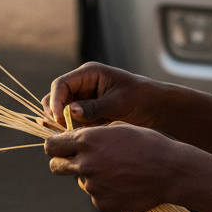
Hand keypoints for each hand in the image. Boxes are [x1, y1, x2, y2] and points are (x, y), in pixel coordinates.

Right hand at [42, 62, 163, 130]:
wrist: (156, 108)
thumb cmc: (140, 98)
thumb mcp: (118, 102)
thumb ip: (94, 108)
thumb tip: (70, 112)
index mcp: (88, 74)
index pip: (61, 85)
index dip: (56, 101)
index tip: (60, 119)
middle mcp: (82, 85)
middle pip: (56, 98)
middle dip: (56, 113)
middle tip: (63, 131)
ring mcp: (84, 99)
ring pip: (61, 112)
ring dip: (63, 124)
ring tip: (73, 136)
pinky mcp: (88, 113)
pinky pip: (72, 122)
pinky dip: (72, 130)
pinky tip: (78, 137)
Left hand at [44, 123, 191, 211]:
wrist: (169, 170)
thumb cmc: (145, 143)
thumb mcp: (116, 127)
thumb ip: (91, 134)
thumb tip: (72, 138)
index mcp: (86, 141)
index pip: (51, 145)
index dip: (54, 145)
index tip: (58, 146)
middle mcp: (85, 164)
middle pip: (55, 166)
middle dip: (61, 162)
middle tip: (74, 161)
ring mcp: (92, 186)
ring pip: (79, 180)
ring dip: (90, 175)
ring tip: (116, 170)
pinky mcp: (102, 203)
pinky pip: (95, 195)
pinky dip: (104, 190)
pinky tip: (123, 183)